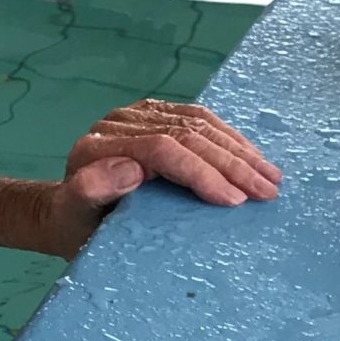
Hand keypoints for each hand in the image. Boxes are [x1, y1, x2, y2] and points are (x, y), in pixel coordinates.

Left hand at [46, 99, 281, 256]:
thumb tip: (131, 169)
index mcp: (97, 147)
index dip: (201, 172)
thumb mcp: (75, 217)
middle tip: (267, 191)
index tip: (234, 200)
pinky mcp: (153, 115)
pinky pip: (198, 118)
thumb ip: (91, 191)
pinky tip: (252, 157)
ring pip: (197, 123)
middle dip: (231, 164)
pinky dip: (229, 138)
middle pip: (184, 134)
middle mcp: (117, 124)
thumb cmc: (76, 225)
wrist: (68, 211)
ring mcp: (137, 116)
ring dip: (239, 150)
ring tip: (271, 177)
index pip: (161, 149)